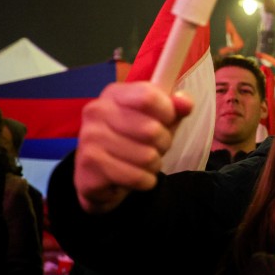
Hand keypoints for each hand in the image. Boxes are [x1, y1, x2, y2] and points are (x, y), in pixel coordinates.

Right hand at [74, 82, 191, 213]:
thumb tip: (185, 104)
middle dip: (163, 144)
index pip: (149, 96)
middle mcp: (97, 112)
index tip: (167, 121)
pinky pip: (136, 178)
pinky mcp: (88, 167)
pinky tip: (134, 176)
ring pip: (147, 157)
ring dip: (154, 164)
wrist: (101, 176)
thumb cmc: (135, 140)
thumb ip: (175, 108)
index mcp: (115, 94)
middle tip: (154, 148)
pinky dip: (144, 181)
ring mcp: (89, 139)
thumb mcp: (159, 119)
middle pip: (151, 130)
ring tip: (143, 163)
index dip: (168, 112)